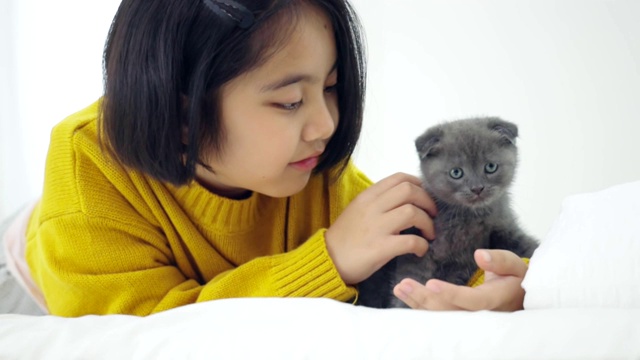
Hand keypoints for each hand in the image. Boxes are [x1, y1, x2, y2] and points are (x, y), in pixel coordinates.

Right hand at [325, 173, 436, 284]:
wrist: (328, 260)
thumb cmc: (345, 237)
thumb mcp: (357, 210)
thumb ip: (378, 202)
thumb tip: (406, 200)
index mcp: (367, 196)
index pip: (399, 178)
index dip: (419, 184)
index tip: (424, 196)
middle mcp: (372, 207)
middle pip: (410, 191)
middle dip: (428, 201)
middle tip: (432, 214)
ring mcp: (376, 227)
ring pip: (412, 212)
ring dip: (428, 223)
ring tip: (428, 233)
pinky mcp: (380, 248)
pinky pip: (411, 241)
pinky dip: (422, 245)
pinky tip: (421, 250)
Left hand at [393, 249, 527, 310]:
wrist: (518, 297)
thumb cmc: (515, 278)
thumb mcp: (515, 265)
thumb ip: (500, 260)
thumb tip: (480, 255)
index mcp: (494, 300)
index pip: (471, 301)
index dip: (451, 294)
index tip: (431, 284)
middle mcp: (479, 314)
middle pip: (449, 312)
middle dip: (425, 299)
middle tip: (404, 284)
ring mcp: (467, 318)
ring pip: (440, 316)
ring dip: (417, 303)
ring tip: (400, 287)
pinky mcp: (457, 315)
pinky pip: (436, 315)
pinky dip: (418, 305)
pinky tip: (403, 293)